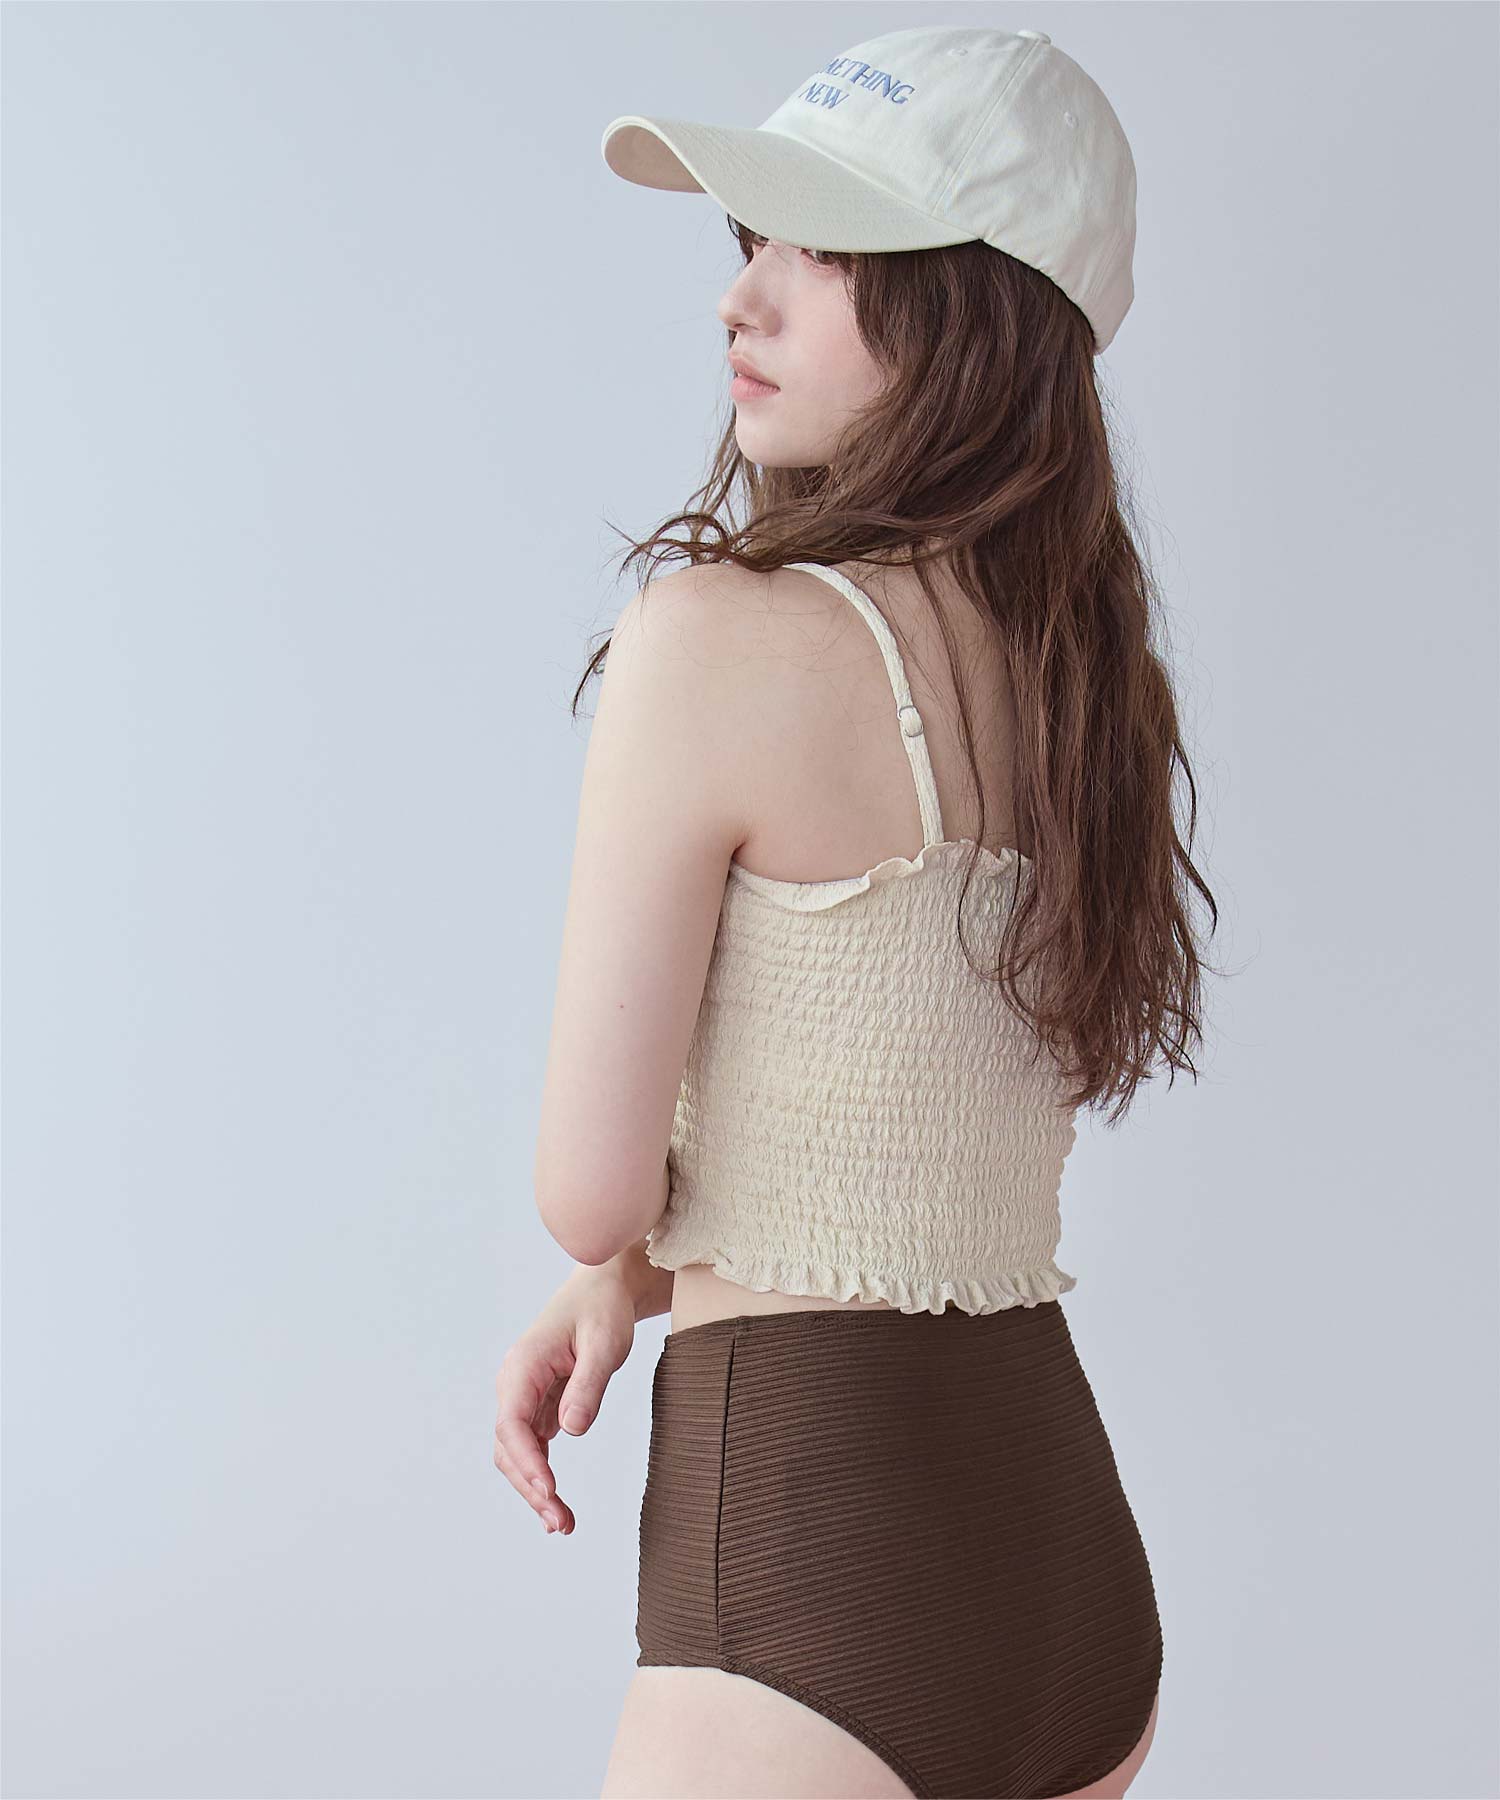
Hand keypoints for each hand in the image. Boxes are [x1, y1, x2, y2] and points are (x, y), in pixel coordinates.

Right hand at [493, 1265, 638, 1536]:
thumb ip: (588, 1386)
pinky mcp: (538, 1405)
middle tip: (562, 1523)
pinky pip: (531, 1447)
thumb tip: (571, 1432)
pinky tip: (555, 1504)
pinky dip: (541, 1476)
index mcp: (523, 1366)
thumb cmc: (604, 1310)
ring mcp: (523, 1396)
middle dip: (530, 1487)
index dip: (528, 1462)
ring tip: (562, 1524)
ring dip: (534, 1489)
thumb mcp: (604, 1345)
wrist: (604, 1288)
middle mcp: (514, 1383)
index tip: (550, 1491)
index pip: (512, 1423)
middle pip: (508, 1447)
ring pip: (516, 1453)